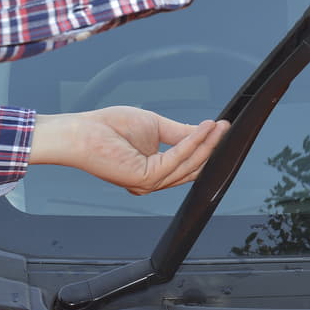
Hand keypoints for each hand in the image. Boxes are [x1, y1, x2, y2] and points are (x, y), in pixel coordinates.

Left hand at [28, 107, 229, 194]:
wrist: (82, 132)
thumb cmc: (109, 127)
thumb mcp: (155, 126)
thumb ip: (181, 133)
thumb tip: (204, 132)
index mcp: (153, 173)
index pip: (187, 163)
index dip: (206, 146)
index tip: (222, 128)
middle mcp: (152, 183)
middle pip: (193, 166)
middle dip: (212, 146)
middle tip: (227, 127)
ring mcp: (150, 184)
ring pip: (189, 164)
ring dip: (207, 143)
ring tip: (220, 126)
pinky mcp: (146, 178)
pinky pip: (178, 158)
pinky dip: (194, 142)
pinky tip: (205, 128)